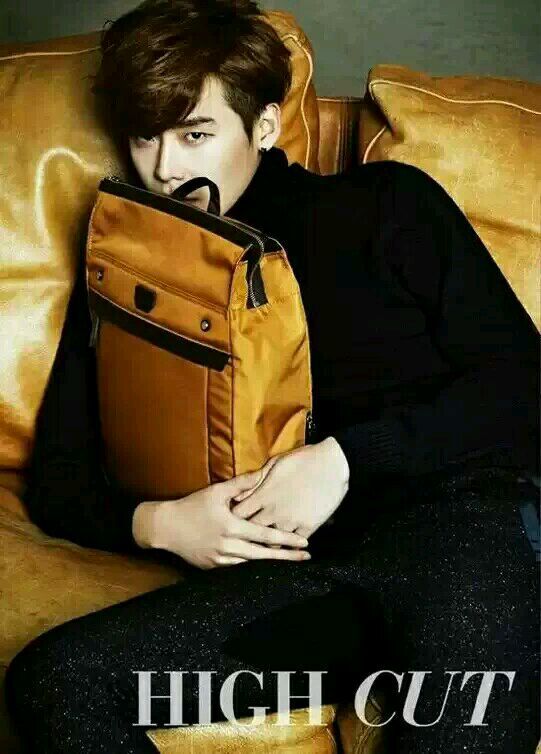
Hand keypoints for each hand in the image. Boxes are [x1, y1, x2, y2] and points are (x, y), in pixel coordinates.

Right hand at [149, 470, 311, 569]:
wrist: (165, 527)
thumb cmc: (192, 506)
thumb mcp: (216, 491)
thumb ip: (241, 483)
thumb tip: (262, 473)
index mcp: (232, 526)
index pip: (265, 535)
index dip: (287, 539)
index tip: (305, 541)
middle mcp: (228, 546)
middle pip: (263, 554)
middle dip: (287, 556)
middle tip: (306, 556)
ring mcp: (220, 560)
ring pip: (252, 565)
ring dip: (272, 565)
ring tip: (290, 563)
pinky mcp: (212, 568)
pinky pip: (237, 570)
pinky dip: (252, 568)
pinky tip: (264, 568)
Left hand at [231, 437, 349, 539]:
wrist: (333, 463)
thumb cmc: (302, 459)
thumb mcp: (274, 464)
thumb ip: (254, 481)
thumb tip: (238, 495)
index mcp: (264, 494)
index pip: (239, 514)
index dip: (234, 517)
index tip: (235, 517)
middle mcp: (274, 511)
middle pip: (251, 531)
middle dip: (247, 533)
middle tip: (246, 533)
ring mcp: (292, 521)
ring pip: (272, 543)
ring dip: (268, 541)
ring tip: (266, 540)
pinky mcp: (308, 526)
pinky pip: (293, 543)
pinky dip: (290, 543)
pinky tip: (288, 542)